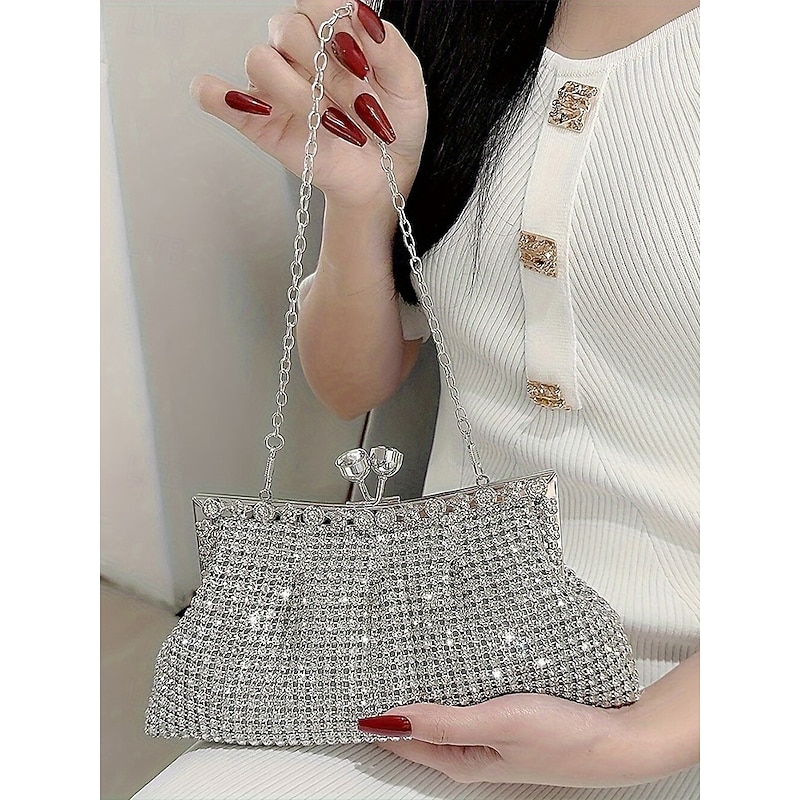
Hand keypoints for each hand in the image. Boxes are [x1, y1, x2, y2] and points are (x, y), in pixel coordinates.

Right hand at [189, 0, 427, 218]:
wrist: (386, 176)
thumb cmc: (393, 126)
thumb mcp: (409, 86)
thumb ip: (391, 49)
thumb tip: (363, 15)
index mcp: (331, 36)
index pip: (315, 3)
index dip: (335, 27)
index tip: (363, 65)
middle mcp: (298, 55)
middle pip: (286, 27)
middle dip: (326, 70)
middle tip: (355, 105)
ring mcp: (276, 88)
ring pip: (259, 60)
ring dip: (298, 92)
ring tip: (329, 122)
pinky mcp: (260, 123)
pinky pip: (218, 98)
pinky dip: (216, 95)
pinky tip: (237, 101)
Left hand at [362, 652, 699, 787]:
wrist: (621, 738)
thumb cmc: (565, 738)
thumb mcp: (496, 724)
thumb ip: (442, 723)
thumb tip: (388, 721)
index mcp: (460, 761)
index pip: (399, 741)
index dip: (372, 720)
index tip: (347, 695)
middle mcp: (470, 751)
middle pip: (416, 729)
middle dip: (390, 704)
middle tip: (364, 669)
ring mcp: (490, 735)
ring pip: (440, 713)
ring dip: (420, 692)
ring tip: (396, 661)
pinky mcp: (507, 718)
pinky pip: (465, 702)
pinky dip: (449, 686)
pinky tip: (448, 666)